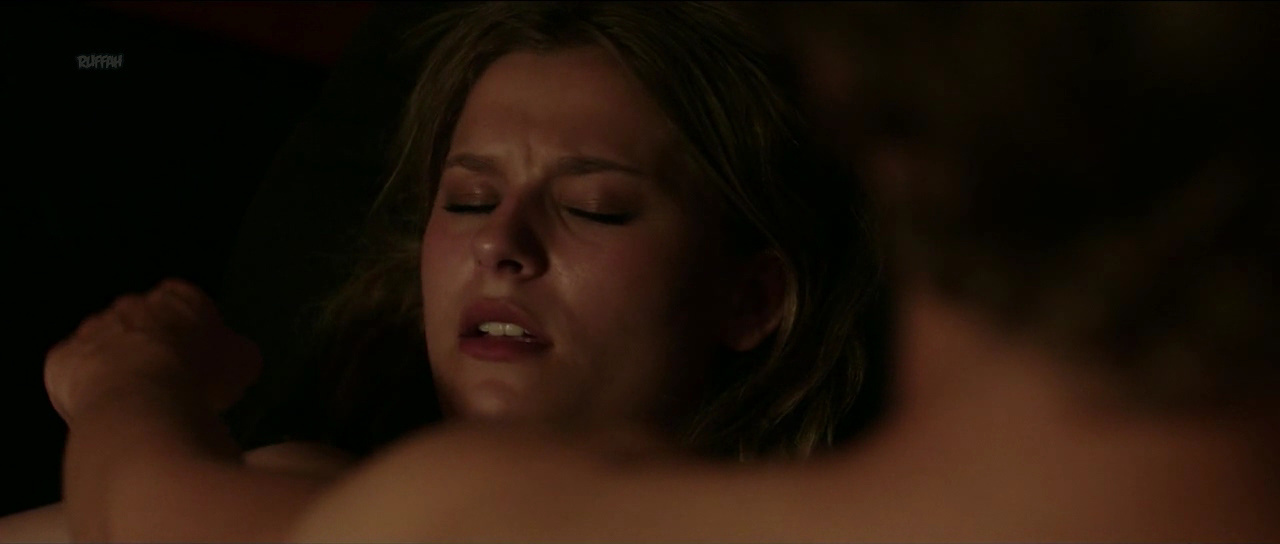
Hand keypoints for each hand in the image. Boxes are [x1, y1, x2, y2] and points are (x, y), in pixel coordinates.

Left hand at [44, 279, 261, 423]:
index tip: (201, 362)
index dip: (195, 335)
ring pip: (107, 348)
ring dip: (119, 369)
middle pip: (144, 326)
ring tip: (140, 405)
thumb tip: (238, 358)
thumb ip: (238, 353)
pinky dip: (86, 390)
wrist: (140, 401)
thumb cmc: (194, 378)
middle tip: (171, 385)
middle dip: (154, 351)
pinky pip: (74, 373)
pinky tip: (108, 410)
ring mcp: (93, 331)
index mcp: (179, 299)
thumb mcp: (244, 363)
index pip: (189, 306)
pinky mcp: (63, 360)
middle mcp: (132, 306)